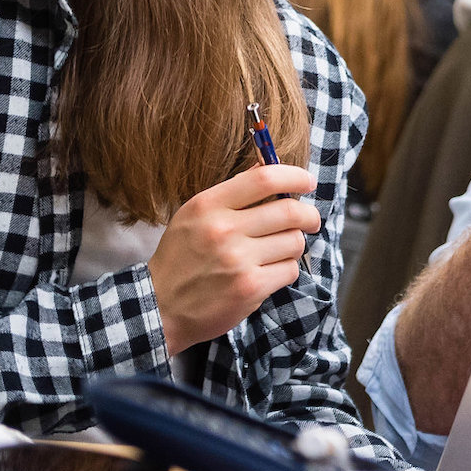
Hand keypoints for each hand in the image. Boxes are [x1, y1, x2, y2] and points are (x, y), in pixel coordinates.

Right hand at [147, 164, 320, 353]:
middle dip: (308, 215)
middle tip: (310, 220)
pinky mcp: (251, 288)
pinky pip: (290, 269)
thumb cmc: (182, 257)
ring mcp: (238, 260)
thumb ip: (231, 192)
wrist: (160, 306)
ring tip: (279, 251)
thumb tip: (266, 164)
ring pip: (295, 242)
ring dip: (294, 245)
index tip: (307, 182)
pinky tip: (269, 272)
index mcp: (209, 205)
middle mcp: (224, 230)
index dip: (295, 177)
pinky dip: (286, 270)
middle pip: (290, 211)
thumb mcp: (194, 215)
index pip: (265, 178)